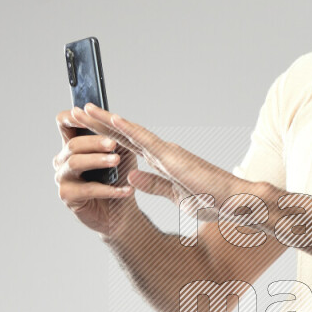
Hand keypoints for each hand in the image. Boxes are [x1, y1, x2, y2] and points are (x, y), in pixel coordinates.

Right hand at [54, 108, 137, 235]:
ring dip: (98, 160)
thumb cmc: (119, 179)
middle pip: (72, 144)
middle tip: (113, 144)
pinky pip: (87, 189)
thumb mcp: (122, 153)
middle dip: (94, 142)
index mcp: (73, 144)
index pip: (64, 123)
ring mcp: (62, 178)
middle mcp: (62, 160)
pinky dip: (109, 189)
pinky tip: (126, 190)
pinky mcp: (68, 196)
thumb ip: (116, 138)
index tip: (86, 112)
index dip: (73, 117)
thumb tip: (117, 120)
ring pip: (75, 163)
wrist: (121, 212)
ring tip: (116, 161)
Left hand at [72, 103, 262, 227]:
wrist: (236, 201)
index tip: (85, 128)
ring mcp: (167, 152)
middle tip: (75, 111)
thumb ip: (154, 185)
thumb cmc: (213, 201)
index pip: (127, 146)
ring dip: (106, 120)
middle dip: (98, 123)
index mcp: (162, 162)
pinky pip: (146, 141)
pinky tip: (112, 119)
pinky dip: (128, 129)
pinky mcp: (173, 157)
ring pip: (130, 132)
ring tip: (84, 109)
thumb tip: (131, 176)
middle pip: (123, 135)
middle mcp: (163, 152)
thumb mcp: (175, 196)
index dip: (105, 136)